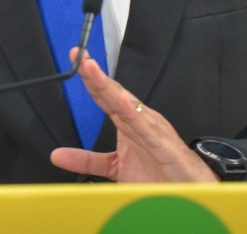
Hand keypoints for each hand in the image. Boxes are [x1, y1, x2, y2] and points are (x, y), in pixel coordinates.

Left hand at [50, 49, 217, 182]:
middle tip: (78, 54)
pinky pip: (147, 128)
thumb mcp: (115, 167)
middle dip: (94, 74)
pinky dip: (135, 113)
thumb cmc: (159, 175)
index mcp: (129, 122)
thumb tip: (57, 156)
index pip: (105, 96)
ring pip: (126, 104)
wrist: (189, 191)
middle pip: (112, 93)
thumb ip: (87, 160)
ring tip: (92, 69)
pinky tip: (123, 101)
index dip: (89, 78)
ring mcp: (152, 129)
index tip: (75, 58)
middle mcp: (140, 120)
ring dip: (108, 86)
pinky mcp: (162, 145)